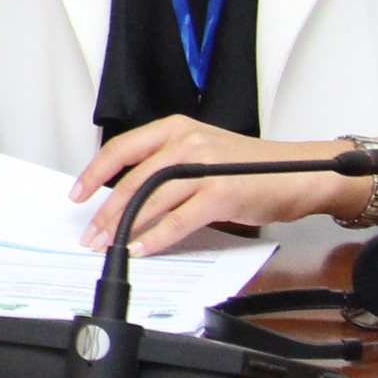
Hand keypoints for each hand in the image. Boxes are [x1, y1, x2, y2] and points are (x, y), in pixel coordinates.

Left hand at [75, 118, 361, 256]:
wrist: (299, 173)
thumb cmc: (250, 167)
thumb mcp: (202, 153)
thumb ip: (168, 165)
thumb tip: (131, 193)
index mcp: (175, 129)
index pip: (122, 148)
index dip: (96, 173)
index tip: (78, 193)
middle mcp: (185, 143)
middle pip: (132, 179)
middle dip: (106, 210)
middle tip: (91, 232)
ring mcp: (203, 168)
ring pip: (151, 200)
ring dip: (126, 226)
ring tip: (110, 245)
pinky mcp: (220, 194)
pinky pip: (179, 220)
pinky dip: (158, 236)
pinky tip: (144, 247)